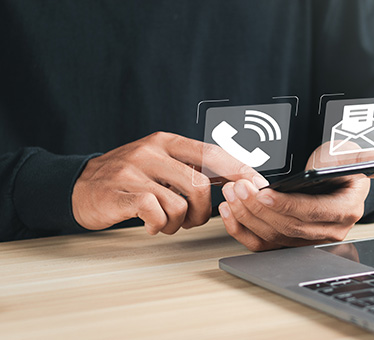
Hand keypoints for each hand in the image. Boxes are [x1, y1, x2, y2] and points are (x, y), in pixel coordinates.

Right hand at [72, 131, 265, 234]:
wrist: (79, 186)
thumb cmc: (129, 177)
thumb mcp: (160, 161)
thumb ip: (191, 166)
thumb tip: (236, 178)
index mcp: (167, 141)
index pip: (212, 152)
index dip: (239, 169)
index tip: (258, 184)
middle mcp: (152, 151)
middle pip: (200, 183)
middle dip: (203, 211)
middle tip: (192, 220)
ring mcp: (134, 170)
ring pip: (179, 203)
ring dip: (178, 222)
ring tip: (166, 222)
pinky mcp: (120, 192)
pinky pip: (155, 213)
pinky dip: (158, 225)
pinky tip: (150, 224)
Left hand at [219, 144, 373, 250]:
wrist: (330, 178)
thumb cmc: (338, 164)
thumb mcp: (349, 155)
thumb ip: (362, 157)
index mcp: (346, 211)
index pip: (314, 213)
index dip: (287, 205)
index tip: (264, 192)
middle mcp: (329, 231)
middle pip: (289, 228)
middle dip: (259, 207)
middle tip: (239, 186)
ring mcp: (307, 240)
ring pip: (273, 237)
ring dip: (247, 216)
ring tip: (232, 192)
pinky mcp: (288, 243)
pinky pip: (262, 244)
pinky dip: (242, 229)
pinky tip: (230, 211)